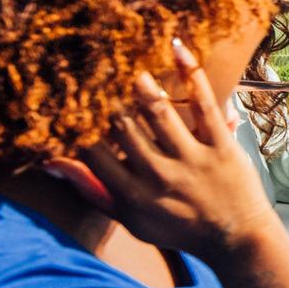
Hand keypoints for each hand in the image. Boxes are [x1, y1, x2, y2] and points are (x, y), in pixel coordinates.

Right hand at [77, 39, 280, 260]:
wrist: (236, 238)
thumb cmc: (179, 228)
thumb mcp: (130, 220)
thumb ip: (93, 190)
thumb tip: (51, 162)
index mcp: (132, 194)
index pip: (93, 152)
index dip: (79, 124)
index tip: (71, 102)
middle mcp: (158, 175)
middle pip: (122, 127)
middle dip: (106, 98)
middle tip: (96, 69)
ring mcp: (191, 159)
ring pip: (157, 112)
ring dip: (139, 84)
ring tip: (127, 60)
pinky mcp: (221, 145)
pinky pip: (204, 104)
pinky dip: (191, 74)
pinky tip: (177, 49)